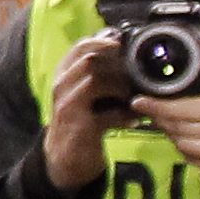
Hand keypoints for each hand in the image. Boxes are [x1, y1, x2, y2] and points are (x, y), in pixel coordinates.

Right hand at [38, 33, 135, 193]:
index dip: (104, 41)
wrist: (66, 157)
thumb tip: (129, 53)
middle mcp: (61, 87)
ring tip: (137, 96)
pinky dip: (124, 117)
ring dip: (121, 88)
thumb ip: (100, 73)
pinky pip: (105, 116)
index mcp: (64, 74)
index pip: (80, 47)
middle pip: (88, 61)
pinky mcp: (79, 128)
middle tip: (138, 75)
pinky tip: (135, 120)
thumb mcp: (85, 93)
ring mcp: (67, 107)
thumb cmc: (82, 119)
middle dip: (118, 65)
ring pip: (93, 82)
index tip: (125, 45)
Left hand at [140, 40, 199, 196]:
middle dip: (162, 119)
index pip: (194, 108)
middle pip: (186, 128)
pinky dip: (186, 151)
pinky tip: (183, 140)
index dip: (163, 106)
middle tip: (148, 111)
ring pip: (190, 147)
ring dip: (171, 135)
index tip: (143, 101)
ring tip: (164, 123)